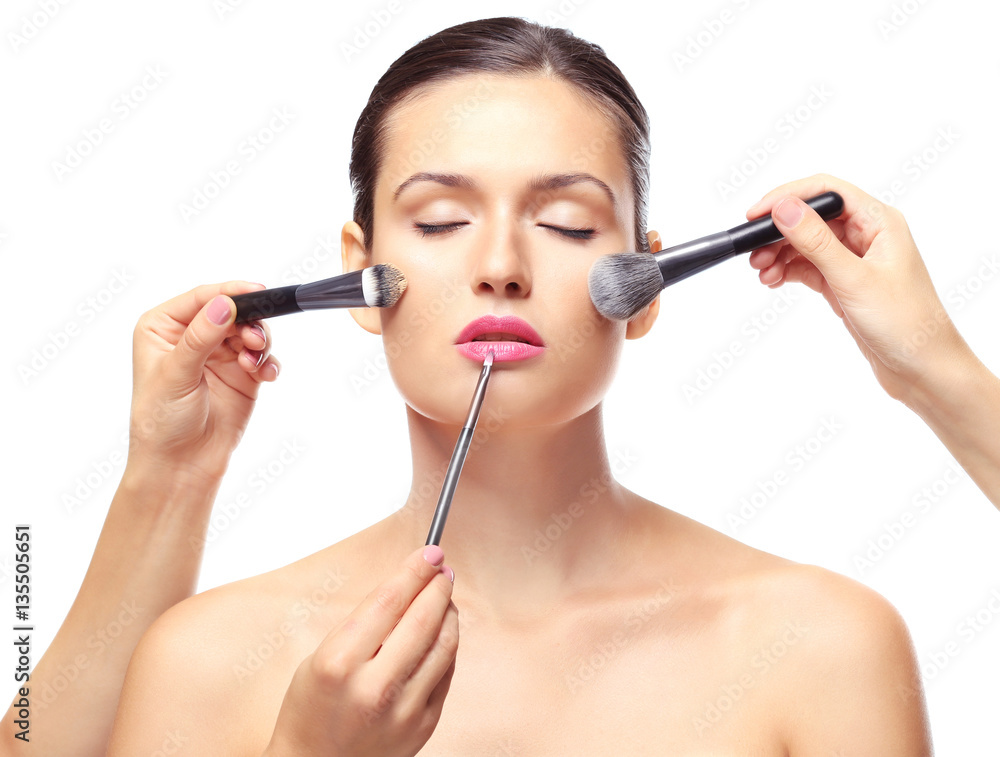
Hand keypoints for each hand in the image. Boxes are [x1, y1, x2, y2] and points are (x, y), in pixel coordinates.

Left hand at [127, 281, 280, 485]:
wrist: (181, 465)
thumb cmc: (162, 422)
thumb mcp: (176, 374)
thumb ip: (200, 337)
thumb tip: (223, 304)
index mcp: (164, 328)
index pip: (201, 299)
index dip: (229, 293)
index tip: (256, 291)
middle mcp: (192, 336)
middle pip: (232, 312)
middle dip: (249, 322)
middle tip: (254, 340)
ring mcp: (219, 355)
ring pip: (251, 331)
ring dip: (259, 342)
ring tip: (254, 363)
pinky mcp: (242, 375)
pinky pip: (262, 357)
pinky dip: (267, 362)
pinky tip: (265, 375)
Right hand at [264, 545, 458, 756]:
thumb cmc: (312, 708)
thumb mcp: (320, 656)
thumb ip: (365, 623)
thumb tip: (408, 585)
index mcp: (339, 663)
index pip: (389, 600)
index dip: (415, 570)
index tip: (430, 553)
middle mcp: (373, 687)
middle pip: (423, 618)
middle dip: (437, 586)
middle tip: (442, 569)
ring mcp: (402, 710)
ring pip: (444, 644)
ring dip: (449, 612)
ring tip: (444, 597)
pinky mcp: (423, 726)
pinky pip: (446, 672)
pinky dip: (447, 645)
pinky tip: (441, 631)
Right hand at [745, 173, 969, 401]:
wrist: (922, 368)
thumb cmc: (905, 323)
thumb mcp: (854, 280)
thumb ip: (816, 242)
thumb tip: (785, 209)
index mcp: (879, 222)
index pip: (826, 191)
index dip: (787, 197)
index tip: (756, 215)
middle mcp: (867, 235)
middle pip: (811, 216)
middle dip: (778, 232)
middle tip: (753, 253)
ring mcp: (854, 259)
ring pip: (806, 243)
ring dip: (780, 253)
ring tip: (762, 272)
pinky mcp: (844, 283)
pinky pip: (808, 266)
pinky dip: (788, 270)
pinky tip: (775, 280)